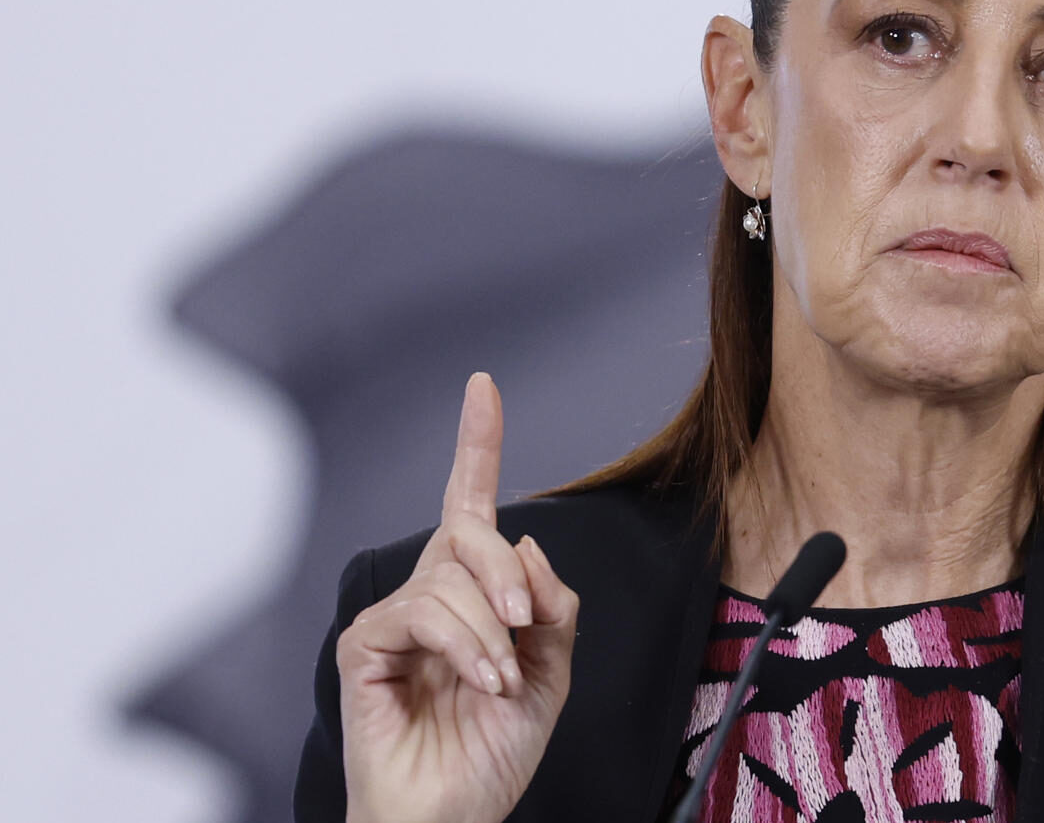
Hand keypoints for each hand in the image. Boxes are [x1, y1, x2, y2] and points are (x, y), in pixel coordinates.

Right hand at [336, 372, 579, 822]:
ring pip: (450, 576)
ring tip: (500, 682)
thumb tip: (523, 545)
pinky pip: (421, 613)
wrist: (456, 813)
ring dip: (491, 631)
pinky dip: (464, 645)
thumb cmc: (494, 749)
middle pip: (470, 530)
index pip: (471, 504)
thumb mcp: (552, 669)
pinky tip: (478, 683)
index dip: (476, 444)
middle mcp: (431, 594)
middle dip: (506, 571)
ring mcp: (395, 619)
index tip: (482, 388)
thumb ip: (550, 604)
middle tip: (525, 627)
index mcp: (474, 593)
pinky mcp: (366, 647)